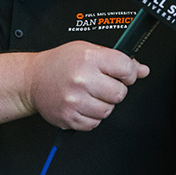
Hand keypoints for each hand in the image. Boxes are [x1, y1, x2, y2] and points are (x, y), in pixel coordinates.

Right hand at [26, 41, 148, 130]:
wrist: (33, 79)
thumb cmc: (61, 63)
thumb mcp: (89, 50)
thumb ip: (117, 59)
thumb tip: (142, 70)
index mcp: (89, 58)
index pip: (126, 68)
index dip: (129, 73)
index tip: (124, 74)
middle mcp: (82, 79)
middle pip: (119, 93)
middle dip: (116, 90)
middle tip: (103, 84)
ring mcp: (75, 100)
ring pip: (108, 110)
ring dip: (103, 104)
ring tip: (90, 94)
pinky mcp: (70, 117)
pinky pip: (95, 123)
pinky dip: (92, 116)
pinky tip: (83, 104)